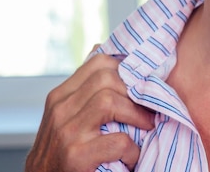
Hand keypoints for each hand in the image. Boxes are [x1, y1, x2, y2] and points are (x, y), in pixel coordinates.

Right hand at [25, 49, 154, 171]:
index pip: (99, 61)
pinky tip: (132, 157)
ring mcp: (66, 132)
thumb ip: (86, 92)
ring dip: (137, 115)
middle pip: (107, 77)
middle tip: (150, 107)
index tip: (143, 84)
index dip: (127, 69)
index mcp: (60, 96)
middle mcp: (60, 110)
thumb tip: (107, 52)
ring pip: (109, 101)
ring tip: (147, 127)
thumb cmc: (62, 154)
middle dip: (135, 91)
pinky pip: (117, 140)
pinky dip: (133, 149)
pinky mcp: (75, 156)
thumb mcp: (68, 118)